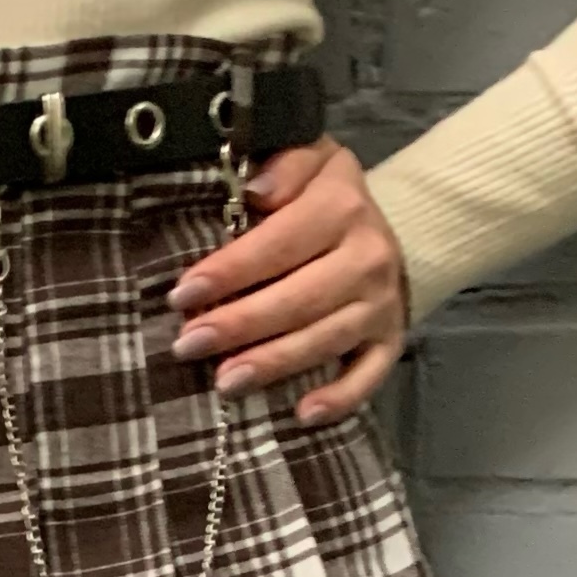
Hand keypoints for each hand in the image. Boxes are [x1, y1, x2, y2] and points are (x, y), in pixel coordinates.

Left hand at [167, 138, 410, 427]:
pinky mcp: (391, 341)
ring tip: (224, 384)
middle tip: (187, 345)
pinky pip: (368, 377)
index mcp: (342, 207)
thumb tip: (254, 189)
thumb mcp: (312, 159)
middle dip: (239, 325)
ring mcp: (381, 305)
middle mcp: (367, 258)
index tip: (182, 295)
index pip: (277, 244)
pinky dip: (339, 400)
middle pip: (297, 299)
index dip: (229, 272)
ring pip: (323, 341)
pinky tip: (301, 417)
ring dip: (273, 365)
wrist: (394, 226)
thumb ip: (285, 164)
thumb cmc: (325, 197)